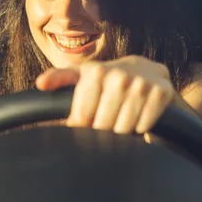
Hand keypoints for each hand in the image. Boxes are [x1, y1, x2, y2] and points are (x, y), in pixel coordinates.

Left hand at [35, 55, 175, 133]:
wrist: (147, 70)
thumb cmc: (107, 77)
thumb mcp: (82, 75)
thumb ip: (60, 78)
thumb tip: (40, 84)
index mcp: (94, 73)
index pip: (82, 118)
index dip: (83, 127)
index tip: (86, 124)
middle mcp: (118, 76)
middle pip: (102, 126)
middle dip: (103, 130)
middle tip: (107, 120)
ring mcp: (140, 84)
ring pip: (123, 129)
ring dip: (122, 131)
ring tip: (121, 117)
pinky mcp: (160, 93)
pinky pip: (144, 126)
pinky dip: (140, 128)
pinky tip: (138, 116)